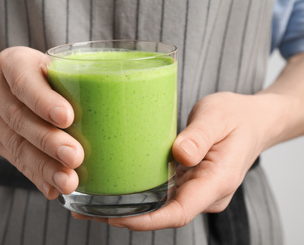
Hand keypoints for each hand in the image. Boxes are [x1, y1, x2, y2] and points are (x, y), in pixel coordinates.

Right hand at [0, 46, 83, 198]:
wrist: (1, 84)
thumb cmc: (40, 73)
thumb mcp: (52, 64)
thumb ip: (73, 77)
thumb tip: (121, 103)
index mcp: (12, 63)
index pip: (23, 80)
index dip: (43, 101)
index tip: (68, 118)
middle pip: (20, 118)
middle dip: (48, 141)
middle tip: (75, 156)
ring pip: (17, 145)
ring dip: (44, 167)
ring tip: (67, 181)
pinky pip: (16, 161)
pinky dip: (37, 177)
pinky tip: (53, 189)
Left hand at [73, 92, 270, 229]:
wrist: (252, 121)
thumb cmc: (237, 117)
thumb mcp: (219, 118)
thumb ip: (200, 136)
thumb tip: (181, 155)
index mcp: (216, 182)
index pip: (178, 213)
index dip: (145, 220)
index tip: (114, 217)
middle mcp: (204, 193)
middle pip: (162, 215)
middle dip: (124, 217)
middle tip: (85, 211)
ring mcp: (195, 189)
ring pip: (158, 207)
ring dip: (125, 209)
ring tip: (88, 204)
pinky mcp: (187, 181)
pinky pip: (160, 194)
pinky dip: (136, 195)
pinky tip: (112, 188)